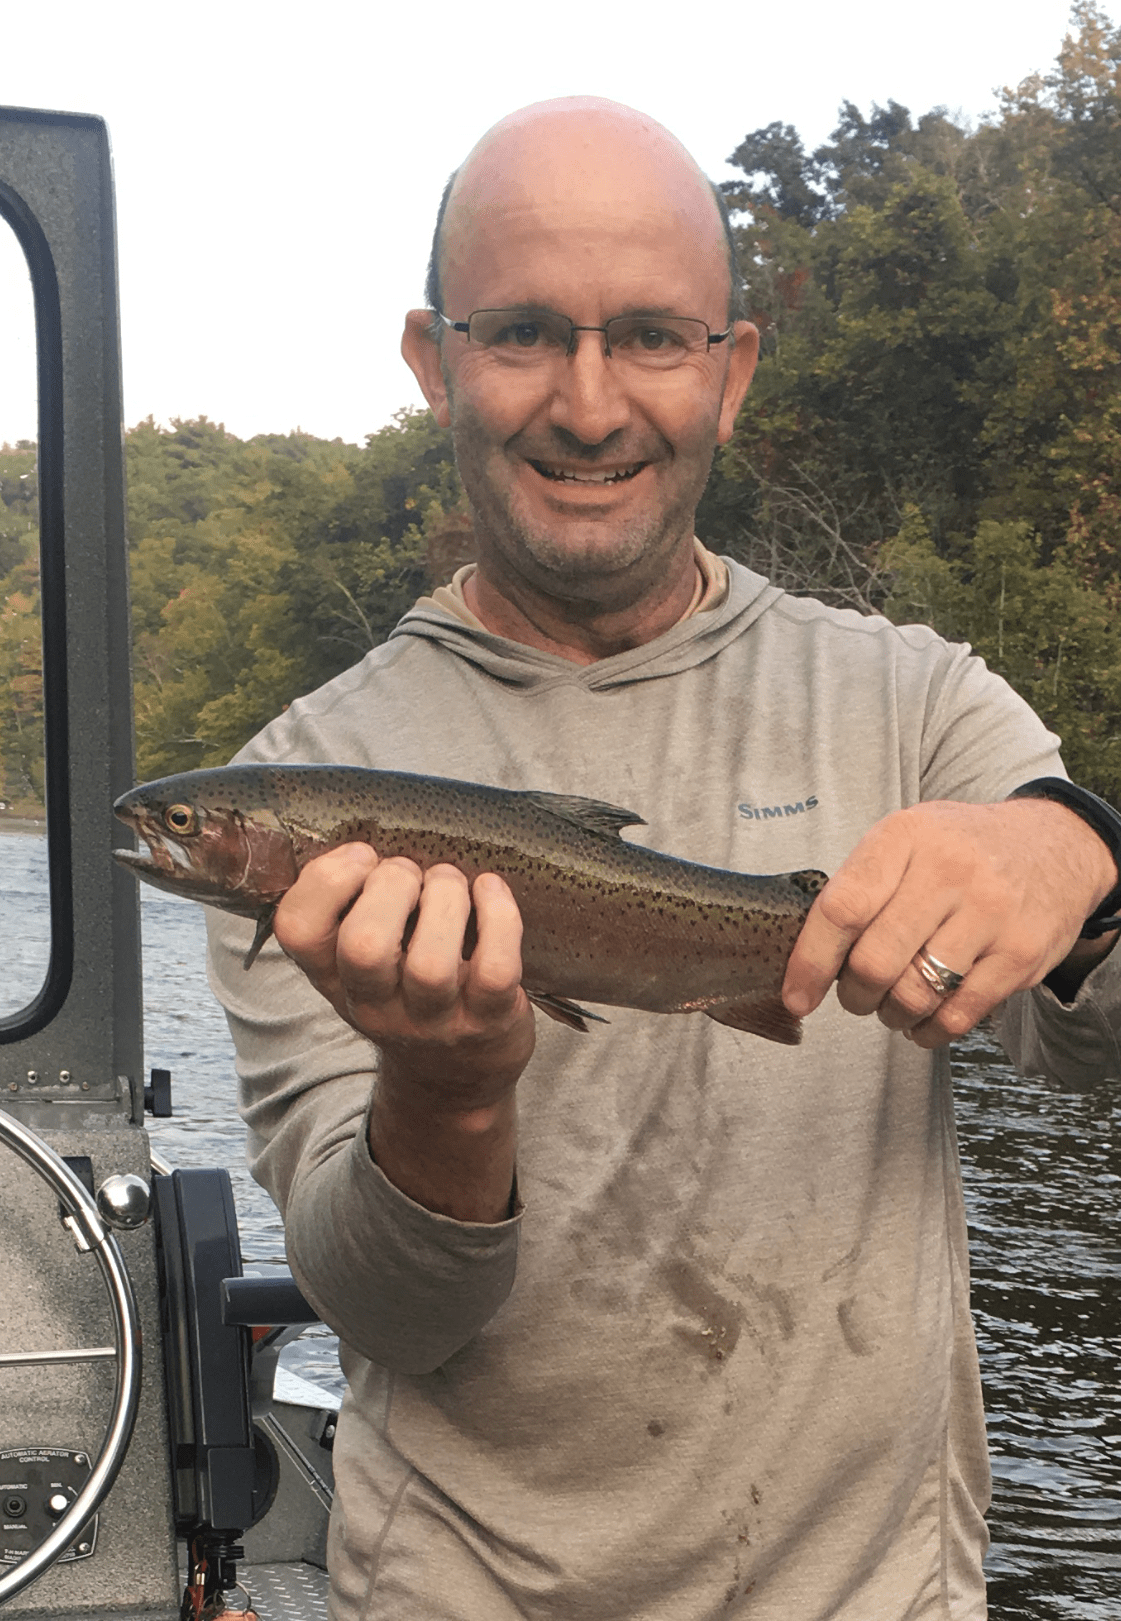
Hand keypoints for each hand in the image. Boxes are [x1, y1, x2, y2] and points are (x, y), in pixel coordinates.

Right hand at [274, 844, 535, 1106]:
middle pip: (364, 946)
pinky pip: (495, 968)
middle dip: (394, 886)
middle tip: (413, 875)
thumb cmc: (406, 991)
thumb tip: (369, 828)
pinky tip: (491, 889)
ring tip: (451, 883)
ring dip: (446, 899)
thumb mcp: (359, 964)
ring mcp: (433, 1020)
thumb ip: (352, 907)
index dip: (326, 880)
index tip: (363, 857)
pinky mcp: (489, 1021)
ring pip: (431, 963)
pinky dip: (499, 916)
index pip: (296, 930)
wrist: (453, 1078)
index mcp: (332, 977)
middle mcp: (374, 1005)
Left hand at [782, 799, 1119, 1048]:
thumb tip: (805, 957)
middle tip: (856, 995)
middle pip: (874, 962)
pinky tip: (923, 1020)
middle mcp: (949, 871)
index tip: (796, 996)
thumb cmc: (959, 850)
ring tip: (893, 1003)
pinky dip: (929, 1030)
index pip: (842, 910)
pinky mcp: (1021, 954)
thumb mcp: (906, 839)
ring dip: (891, 1014)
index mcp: (906, 838)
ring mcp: (990, 913)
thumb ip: (859, 887)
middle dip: (853, 995)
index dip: (810, 962)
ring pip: (914, 994)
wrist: (1054, 846)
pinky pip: (958, 1015)